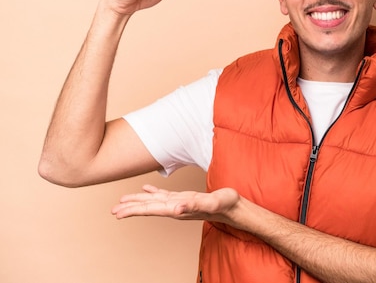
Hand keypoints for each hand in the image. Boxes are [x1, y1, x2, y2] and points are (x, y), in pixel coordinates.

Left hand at [111, 184, 238, 221]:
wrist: (235, 208)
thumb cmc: (225, 205)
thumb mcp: (212, 202)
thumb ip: (194, 205)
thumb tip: (176, 208)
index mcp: (178, 208)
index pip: (151, 209)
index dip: (134, 210)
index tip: (118, 213)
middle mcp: (176, 207)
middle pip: (149, 207)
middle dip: (131, 208)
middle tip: (113, 209)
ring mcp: (180, 203)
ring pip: (154, 202)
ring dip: (139, 201)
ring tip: (124, 201)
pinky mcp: (185, 198)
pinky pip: (165, 196)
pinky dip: (154, 193)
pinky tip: (147, 190)